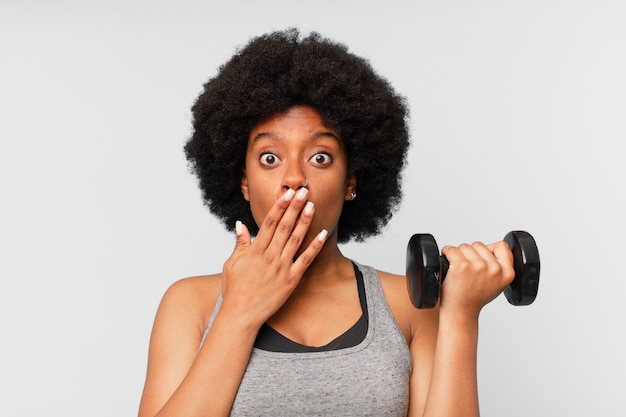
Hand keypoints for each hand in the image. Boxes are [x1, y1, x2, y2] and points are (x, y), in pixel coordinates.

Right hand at [220, 188, 327, 327]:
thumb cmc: (234, 290)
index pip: (270, 223)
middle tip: (304, 191)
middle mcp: (269, 256)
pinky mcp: (291, 280)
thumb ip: (240, 243)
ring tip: (312, 206)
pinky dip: (314, 247)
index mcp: (255, 251)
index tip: (287, 194)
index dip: (279, 206)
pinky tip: (322, 234)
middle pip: (285, 227)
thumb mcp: (232, 264)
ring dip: (304, 221)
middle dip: (295, 207)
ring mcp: (281, 268)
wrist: (240, 315)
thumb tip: (241, 224)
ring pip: (295, 240)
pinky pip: (305, 260)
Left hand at [440, 241, 514, 315]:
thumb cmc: (475, 297)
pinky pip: (452, 249)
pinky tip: (449, 265)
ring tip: (460, 271)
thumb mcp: (497, 284)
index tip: (482, 260)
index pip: (502, 246)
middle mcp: (494, 269)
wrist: (461, 310)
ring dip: (459, 255)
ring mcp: (478, 267)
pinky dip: (447, 253)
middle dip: (471, 254)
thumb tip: (491, 248)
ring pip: (465, 246)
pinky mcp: (462, 266)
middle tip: (468, 272)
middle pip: (479, 245)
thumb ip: (499, 266)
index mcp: (507, 273)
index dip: (490, 250)